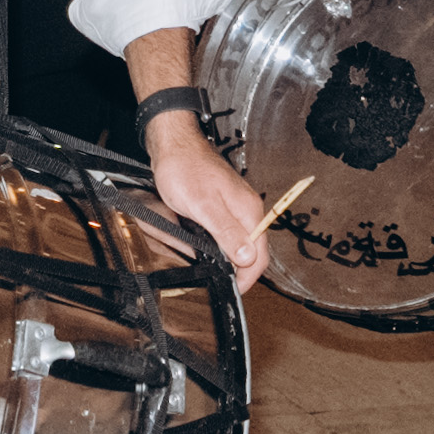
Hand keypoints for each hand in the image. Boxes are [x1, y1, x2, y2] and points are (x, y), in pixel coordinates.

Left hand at [145, 115, 268, 286]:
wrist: (174, 144)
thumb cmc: (185, 169)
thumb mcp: (203, 206)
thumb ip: (227, 232)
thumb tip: (247, 258)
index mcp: (248, 211)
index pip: (259, 254)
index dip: (248, 276)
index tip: (234, 290)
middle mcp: (247, 209)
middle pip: (253, 250)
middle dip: (242, 271)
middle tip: (223, 285)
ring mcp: (236, 206)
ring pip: (242, 242)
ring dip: (233, 259)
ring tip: (217, 272)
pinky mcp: (224, 205)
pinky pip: (231, 232)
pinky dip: (224, 246)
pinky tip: (212, 251)